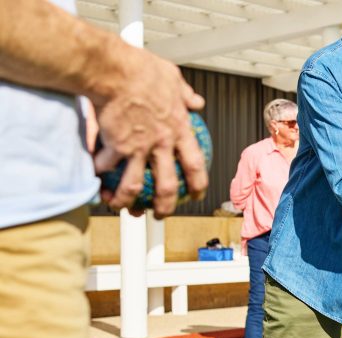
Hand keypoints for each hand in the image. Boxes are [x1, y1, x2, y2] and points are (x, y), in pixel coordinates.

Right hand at [92, 46, 207, 218]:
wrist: (114, 70)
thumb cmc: (143, 70)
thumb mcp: (173, 79)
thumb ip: (185, 94)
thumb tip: (196, 101)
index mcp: (179, 129)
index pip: (195, 164)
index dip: (198, 184)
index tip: (197, 193)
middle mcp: (161, 143)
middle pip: (168, 186)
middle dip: (165, 206)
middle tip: (160, 214)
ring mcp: (138, 147)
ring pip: (134, 186)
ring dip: (127, 202)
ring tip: (121, 208)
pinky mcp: (114, 145)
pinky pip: (106, 168)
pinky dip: (98, 175)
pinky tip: (94, 179)